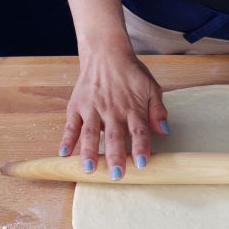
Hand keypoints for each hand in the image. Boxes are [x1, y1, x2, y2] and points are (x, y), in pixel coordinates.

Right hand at [58, 39, 168, 179]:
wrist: (106, 53)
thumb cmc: (131, 73)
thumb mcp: (151, 87)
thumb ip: (158, 111)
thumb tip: (165, 131)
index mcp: (132, 107)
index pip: (138, 131)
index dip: (141, 147)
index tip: (143, 164)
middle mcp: (112, 110)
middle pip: (114, 136)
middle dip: (115, 156)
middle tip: (117, 175)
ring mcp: (92, 108)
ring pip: (90, 133)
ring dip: (89, 152)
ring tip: (89, 169)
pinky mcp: (76, 106)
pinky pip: (70, 125)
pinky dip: (66, 139)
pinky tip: (63, 153)